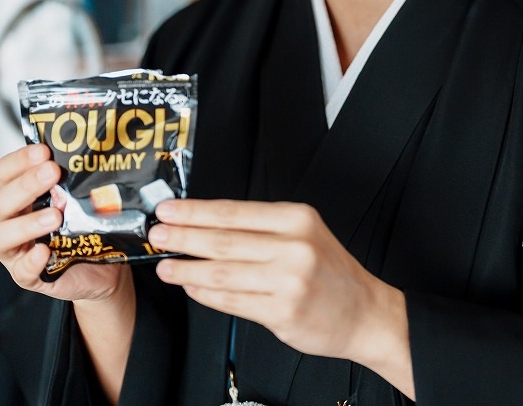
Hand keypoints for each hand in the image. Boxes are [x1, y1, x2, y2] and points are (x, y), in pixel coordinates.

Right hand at [0, 143, 128, 304]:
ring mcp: (14, 249)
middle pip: (2, 200)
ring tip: (55, 216)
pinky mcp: (26, 275)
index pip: (6, 172)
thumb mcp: (83, 199)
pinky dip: (31, 261)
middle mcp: (10, 220)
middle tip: (52, 173)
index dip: (20, 160)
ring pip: (2, 235)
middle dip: (27, 184)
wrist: (100, 268)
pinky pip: (21, 270)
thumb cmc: (85, 228)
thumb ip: (80, 181)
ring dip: (27, 223)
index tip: (44, 151)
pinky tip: (45, 251)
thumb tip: (99, 157)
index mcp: (20, 195)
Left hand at [149, 199, 413, 395]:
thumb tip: (206, 225)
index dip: (196, 211)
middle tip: (158, 235)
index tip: (169, 210)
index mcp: (297, 219)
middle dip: (184, 237)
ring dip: (187, 269)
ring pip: (223, 272)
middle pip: (224, 240)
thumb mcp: (305, 234)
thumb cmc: (329, 273)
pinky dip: (206, 294)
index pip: (234, 212)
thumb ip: (261, 230)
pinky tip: (192, 288)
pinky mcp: (282, 312)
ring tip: (166, 266)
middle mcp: (294, 246)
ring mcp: (288, 280)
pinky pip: (232, 301)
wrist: (364, 312)